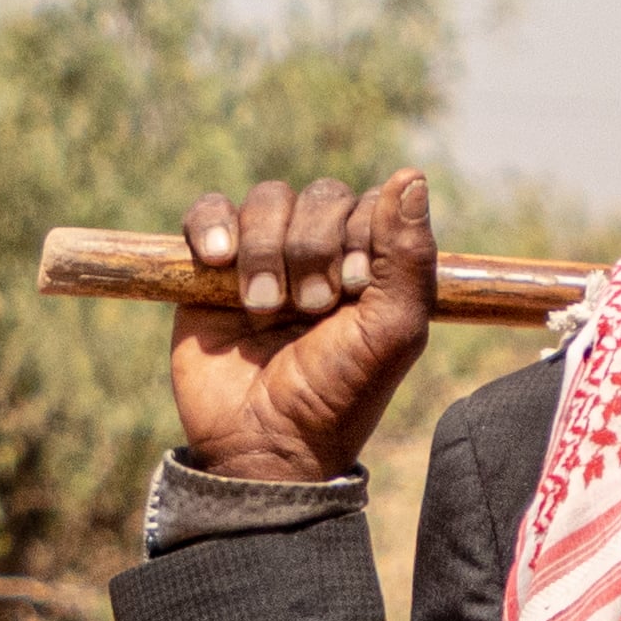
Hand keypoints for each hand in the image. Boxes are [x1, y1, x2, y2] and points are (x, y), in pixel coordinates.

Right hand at [170, 170, 435, 486]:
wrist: (264, 445)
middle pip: (320, 196)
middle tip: (310, 307)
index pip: (372, 203)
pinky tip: (218, 261)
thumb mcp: (392, 331)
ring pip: (267, 200)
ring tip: (262, 305)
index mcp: (371, 265)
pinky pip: (208, 211)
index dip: (360, 234)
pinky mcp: (209, 270)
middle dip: (313, 248)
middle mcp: (321, 254)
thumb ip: (409, 256)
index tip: (353, 290)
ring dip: (266, 249)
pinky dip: (212, 225)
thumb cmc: (338, 394)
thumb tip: (413, 175)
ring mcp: (264, 258)